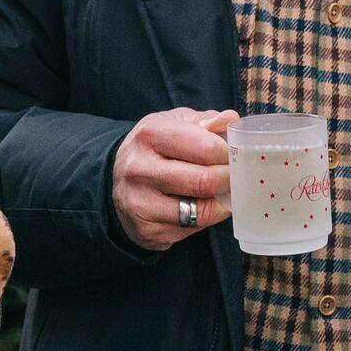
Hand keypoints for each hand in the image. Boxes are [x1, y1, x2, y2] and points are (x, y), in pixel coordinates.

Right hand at [111, 108, 236, 251]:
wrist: (115, 180)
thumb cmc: (154, 148)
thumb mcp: (173, 123)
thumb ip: (205, 121)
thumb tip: (228, 120)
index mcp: (149, 135)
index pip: (206, 147)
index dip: (229, 154)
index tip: (234, 156)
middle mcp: (139, 169)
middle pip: (205, 181)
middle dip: (230, 180)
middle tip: (236, 177)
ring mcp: (140, 203)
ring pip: (202, 211)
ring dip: (221, 203)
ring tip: (223, 192)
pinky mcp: (146, 230)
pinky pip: (192, 229)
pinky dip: (206, 219)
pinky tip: (202, 207)